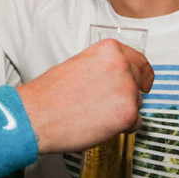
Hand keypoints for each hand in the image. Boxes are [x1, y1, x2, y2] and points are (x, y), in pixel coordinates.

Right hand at [17, 39, 153, 153]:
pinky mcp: (128, 113)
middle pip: (141, 81)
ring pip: (137, 103)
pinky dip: (122, 128)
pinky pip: (136, 123)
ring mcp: (127, 89)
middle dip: (131, 92)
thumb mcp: (79, 65)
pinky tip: (100, 125)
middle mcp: (122, 65)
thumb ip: (103, 67)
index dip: (140, 73)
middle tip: (112, 103)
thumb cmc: (50, 94)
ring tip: (95, 114)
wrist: (36, 115)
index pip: (138, 60)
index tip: (142, 81)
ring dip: (123, 110)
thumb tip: (118, 77)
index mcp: (109, 50)